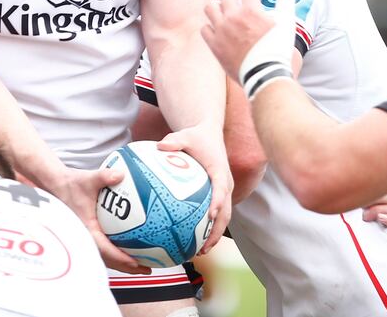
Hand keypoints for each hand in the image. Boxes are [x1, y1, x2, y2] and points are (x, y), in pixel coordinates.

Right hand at [48, 166, 150, 274]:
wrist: (57, 185)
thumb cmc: (72, 184)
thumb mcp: (89, 179)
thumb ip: (104, 177)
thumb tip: (120, 175)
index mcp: (87, 229)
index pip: (106, 249)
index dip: (122, 258)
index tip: (136, 262)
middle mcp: (86, 237)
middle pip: (108, 259)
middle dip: (127, 267)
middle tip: (146, 269)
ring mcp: (86, 237)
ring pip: (106, 256)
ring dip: (122, 263)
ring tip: (141, 265)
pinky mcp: (88, 234)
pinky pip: (104, 249)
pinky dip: (116, 254)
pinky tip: (128, 250)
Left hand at [158, 125, 232, 254]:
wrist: (210, 134)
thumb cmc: (196, 136)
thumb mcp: (185, 135)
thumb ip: (174, 141)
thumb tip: (160, 146)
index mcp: (220, 170)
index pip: (221, 189)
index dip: (218, 202)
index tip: (210, 215)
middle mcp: (226, 184)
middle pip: (226, 212)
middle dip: (217, 231)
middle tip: (204, 247)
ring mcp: (225, 192)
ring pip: (224, 218)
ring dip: (215, 236)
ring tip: (200, 252)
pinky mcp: (219, 196)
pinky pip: (217, 215)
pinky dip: (209, 229)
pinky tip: (194, 241)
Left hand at [202, 0, 295, 92]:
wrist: (266, 75)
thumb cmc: (279, 49)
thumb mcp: (287, 21)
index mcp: (251, 10)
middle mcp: (233, 18)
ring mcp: (222, 31)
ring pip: (210, 8)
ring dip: (216, 7)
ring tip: (223, 11)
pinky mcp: (214, 45)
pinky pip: (204, 28)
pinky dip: (210, 26)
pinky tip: (217, 29)